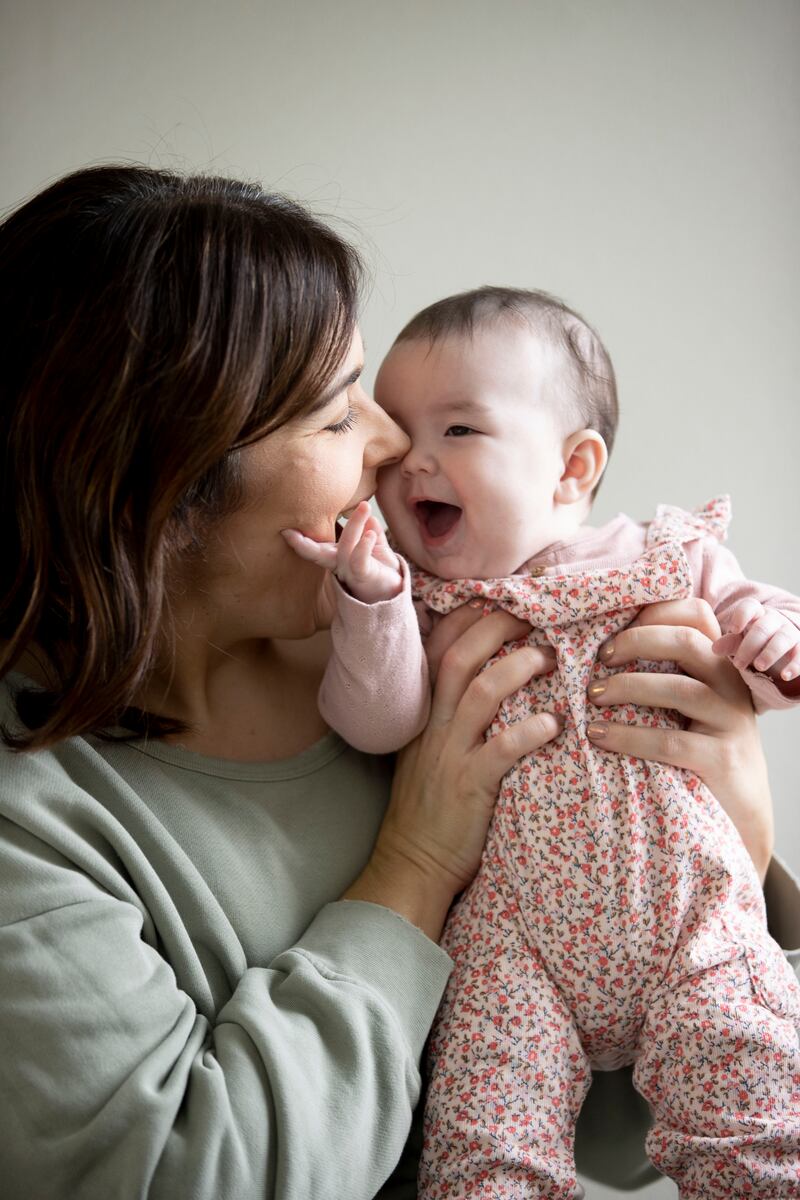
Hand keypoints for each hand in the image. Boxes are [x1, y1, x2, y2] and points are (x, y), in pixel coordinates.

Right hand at [282, 501, 402, 602]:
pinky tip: (370, 534)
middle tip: (292, 527)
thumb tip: (366, 511)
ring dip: (355, 524)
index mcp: (335, 556)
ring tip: (364, 506)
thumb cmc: (379, 567)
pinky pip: (359, 561)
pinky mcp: (363, 576)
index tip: (284, 530)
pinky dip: (364, 546)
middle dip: (302, 543)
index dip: (298, 540)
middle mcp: (337, 565)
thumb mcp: (374, 544)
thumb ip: (369, 528)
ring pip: (345, 547)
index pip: (314, 547)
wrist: (394, 590)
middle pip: (317, 552)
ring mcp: (349, 572)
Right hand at [345, 609, 560, 939]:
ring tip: (551, 657)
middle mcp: (434, 726)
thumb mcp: (431, 751)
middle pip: (460, 657)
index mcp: (425, 714)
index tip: (502, 594)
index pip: (439, 648)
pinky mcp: (470, 786)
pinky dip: (530, 731)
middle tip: (536, 610)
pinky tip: (556, 724)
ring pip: (481, 692)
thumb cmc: (432, 809)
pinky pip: (501, 750)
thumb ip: (452, 715)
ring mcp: (450, 754)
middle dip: (498, 626)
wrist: (412, 864)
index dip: (469, 616)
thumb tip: (495, 679)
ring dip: (518, 667)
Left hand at [586, 598, 773, 878]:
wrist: (738, 816)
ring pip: (677, 688)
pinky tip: (598, 736)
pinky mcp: (722, 759)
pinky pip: (670, 740)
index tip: (611, 629)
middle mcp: (730, 686)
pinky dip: (628, 735)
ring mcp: (731, 722)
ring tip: (591, 697)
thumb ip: (661, 673)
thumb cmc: (697, 752)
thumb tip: (598, 646)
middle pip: (686, 641)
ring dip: (627, 687)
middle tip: (598, 659)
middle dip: (635, 642)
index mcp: (719, 664)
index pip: (696, 614)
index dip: (653, 612)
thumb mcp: (685, 707)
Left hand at [712, 599, 799, 682]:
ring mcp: (791, 633)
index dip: (742, 615)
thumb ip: (729, 643)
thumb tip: (715, 648)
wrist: (784, 649)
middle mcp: (775, 621)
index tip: (733, 629)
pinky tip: (785, 676)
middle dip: (750, 645)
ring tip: (759, 667)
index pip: (750, 607)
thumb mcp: (741, 642)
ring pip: (783, 638)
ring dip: (771, 653)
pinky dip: (794, 665)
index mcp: (757, 615)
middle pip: (763, 627)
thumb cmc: (756, 643)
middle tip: (738, 664)